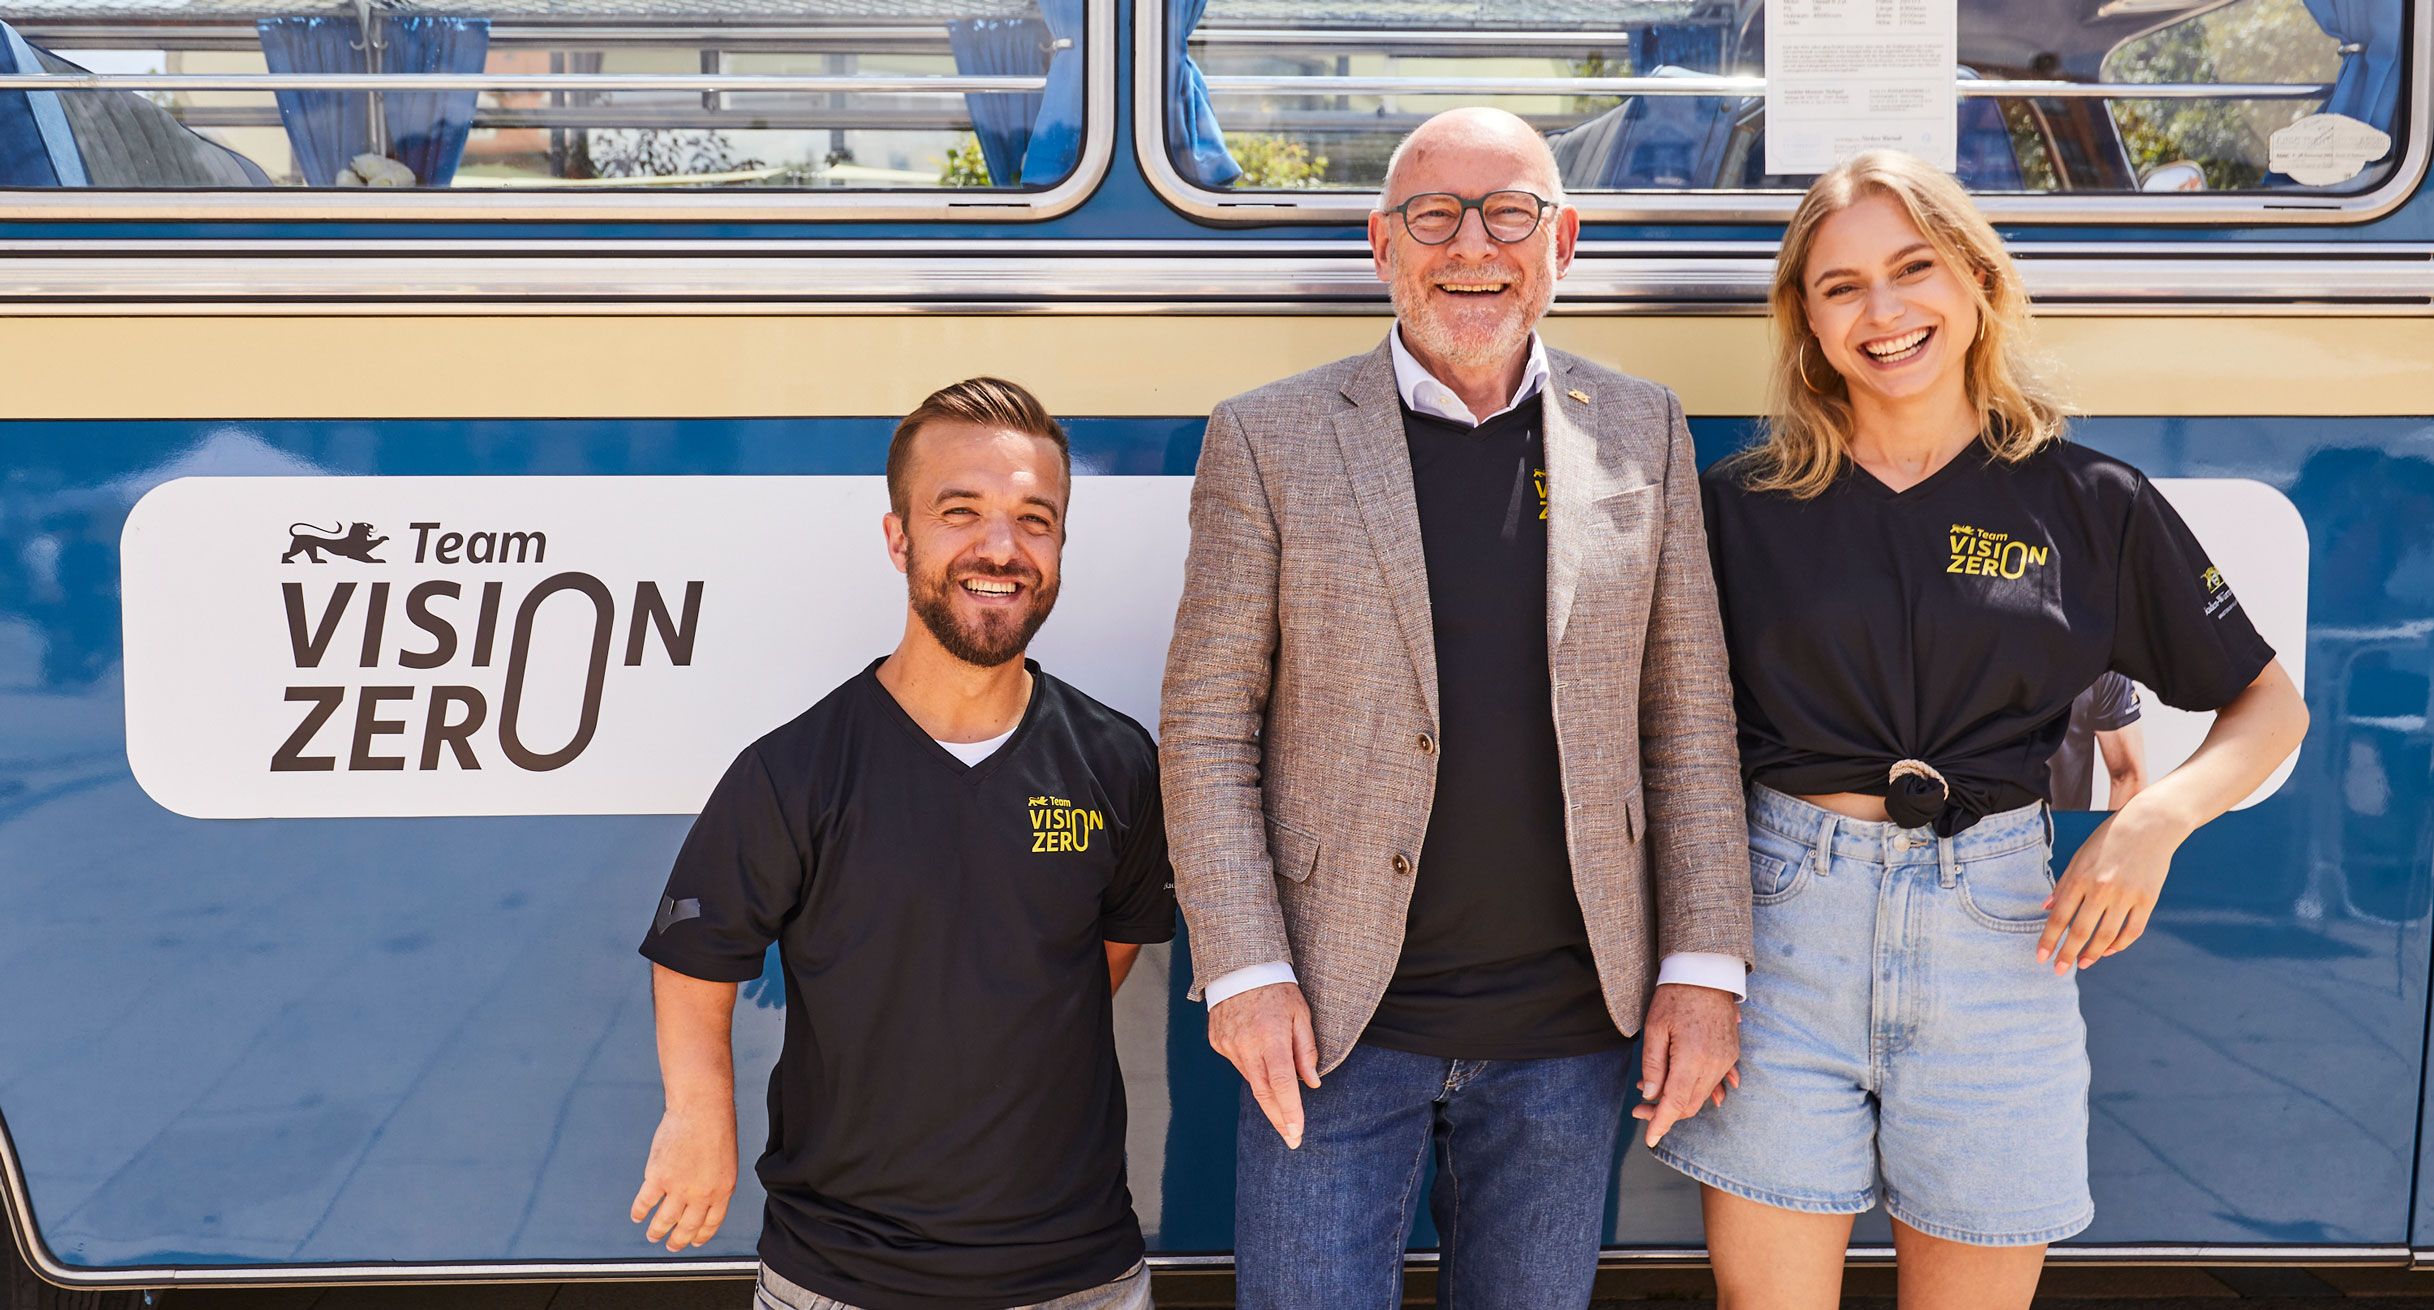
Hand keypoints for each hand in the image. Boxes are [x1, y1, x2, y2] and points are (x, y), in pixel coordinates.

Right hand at [630, 1102, 736, 1251]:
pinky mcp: (658, 1177)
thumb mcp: (726, 1161)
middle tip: (671, 1246)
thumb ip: (715, 1183)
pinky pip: (645, 1203)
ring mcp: (679, 1187)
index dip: (701, 1235)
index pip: (711, 1223)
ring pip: (664, 1221)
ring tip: (652, 1235)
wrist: (701, 1108)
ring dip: (656, 1231)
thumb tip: (703, 1199)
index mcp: (722, 1190)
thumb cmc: (715, 1127)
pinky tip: (637, 1216)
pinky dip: (639, 1212)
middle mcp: (702, 1194)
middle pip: (687, 1227)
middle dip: (678, 1241)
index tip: (695, 1242)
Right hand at [1209, 981, 1319, 1148]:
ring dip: (1268, 1093)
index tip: (1297, 1133)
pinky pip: (1239, 1064)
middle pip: (1264, 1093)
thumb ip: (1306, 1050)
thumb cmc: (1277, 989)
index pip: (1282, 1084)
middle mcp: (1247, 1044)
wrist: (1239, 966)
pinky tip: (1260, 1058)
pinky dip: (1253, 1068)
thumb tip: (1312, 1083)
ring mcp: (1229, 1045)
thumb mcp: (1301, 1014)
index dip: (1290, 1111)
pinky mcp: (1218, 1042)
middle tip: (1292, 1139)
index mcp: (1271, 1037)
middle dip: (1279, 1120)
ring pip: (1251, 1080)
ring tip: (1283, 1097)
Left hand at [1633, 982, 1739, 1147]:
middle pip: (1690, 1104)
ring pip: (1702, 1096)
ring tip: (1653, 1090)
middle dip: (1665, 1112)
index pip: (1675, 1102)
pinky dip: (1698, 1090)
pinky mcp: (1731, 1054)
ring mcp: (1726, 1060)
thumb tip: (1651, 1096)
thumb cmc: (1675, 996)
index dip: (1661, 1123)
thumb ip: (1653, 1065)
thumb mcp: (1654, 1028)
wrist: (1706, 973)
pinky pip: (1716, 1083)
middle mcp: (1714, 1063)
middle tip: (1640, 1107)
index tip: (1649, 1138)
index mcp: (1692, 1057)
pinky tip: (1682, 1091)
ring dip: (1679, 1100)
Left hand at [2038, 798, 2188, 973]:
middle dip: (2067, 954)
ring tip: (2082, 963)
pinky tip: (2108, 950)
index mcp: (2081, 877)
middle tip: (2059, 970)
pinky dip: (2119, 944)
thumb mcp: (2079, 856)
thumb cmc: (2109, 838)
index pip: (2059, 917)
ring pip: (2107, 936)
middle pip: (2081, 931)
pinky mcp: (2148, 899)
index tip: (2041, 957)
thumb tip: (2046, 909)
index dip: (2049, 940)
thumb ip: (2063, 884)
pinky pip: (2132, 931)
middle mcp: (2102, 889)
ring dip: (2092, 954)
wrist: (2150, 824)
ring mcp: (2127, 896)